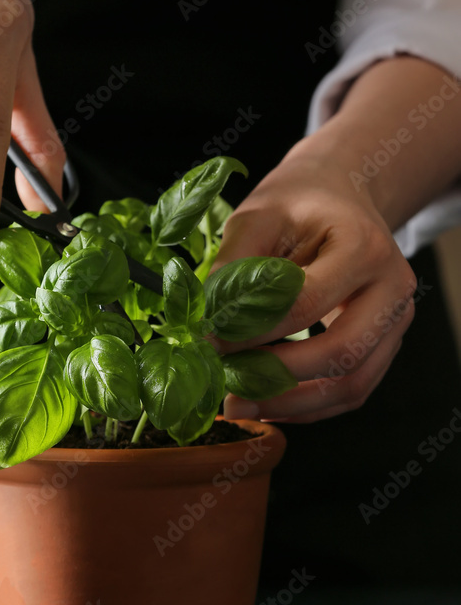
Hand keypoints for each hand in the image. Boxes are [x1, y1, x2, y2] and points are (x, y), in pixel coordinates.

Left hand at [215, 154, 417, 423]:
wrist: (339, 198)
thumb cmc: (296, 206)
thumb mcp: (256, 217)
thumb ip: (233, 268)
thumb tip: (209, 329)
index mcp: (363, 246)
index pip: (306, 303)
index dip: (254, 331)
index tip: (211, 344)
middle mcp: (392, 286)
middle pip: (341, 353)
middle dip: (277, 379)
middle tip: (227, 390)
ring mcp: (396, 320)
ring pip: (352, 384)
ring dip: (292, 404)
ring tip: (240, 406)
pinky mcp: (385, 344)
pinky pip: (352, 390)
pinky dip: (308, 406)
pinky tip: (267, 404)